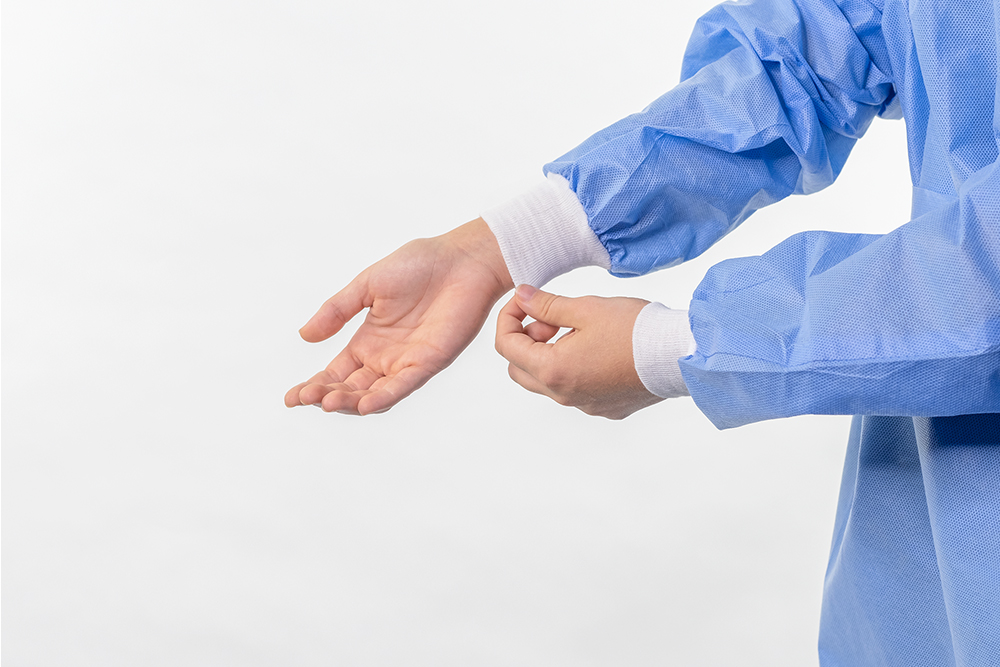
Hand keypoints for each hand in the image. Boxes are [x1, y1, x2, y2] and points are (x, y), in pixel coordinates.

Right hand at [285, 218, 512, 414]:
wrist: (460, 259)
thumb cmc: (418, 266)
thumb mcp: (366, 286)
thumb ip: (337, 311)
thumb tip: (304, 336)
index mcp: (368, 341)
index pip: (336, 372)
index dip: (314, 386)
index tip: (291, 397)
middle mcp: (386, 357)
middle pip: (351, 388)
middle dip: (326, 396)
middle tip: (304, 399)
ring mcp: (408, 362)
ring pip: (375, 393)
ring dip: (351, 401)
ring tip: (327, 402)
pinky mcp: (430, 361)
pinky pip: (405, 385)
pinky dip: (385, 397)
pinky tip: (365, 405)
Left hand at [495, 285, 662, 419]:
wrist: (678, 355)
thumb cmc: (635, 329)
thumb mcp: (584, 308)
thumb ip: (546, 304)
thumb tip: (520, 297)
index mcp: (553, 371)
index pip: (505, 346)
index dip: (508, 318)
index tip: (525, 301)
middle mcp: (564, 395)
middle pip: (519, 369)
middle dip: (526, 340)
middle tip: (553, 321)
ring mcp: (584, 406)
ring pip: (546, 382)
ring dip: (548, 356)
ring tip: (577, 332)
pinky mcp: (604, 409)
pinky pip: (574, 390)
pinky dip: (572, 369)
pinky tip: (597, 349)